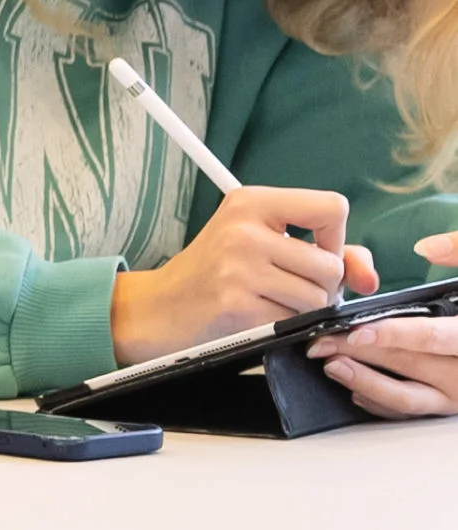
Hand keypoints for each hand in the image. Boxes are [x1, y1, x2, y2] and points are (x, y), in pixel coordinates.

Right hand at [110, 185, 373, 365]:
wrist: (162, 305)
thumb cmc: (218, 271)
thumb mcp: (265, 242)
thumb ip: (328, 249)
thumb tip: (368, 276)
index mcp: (252, 201)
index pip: (332, 207)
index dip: (335, 237)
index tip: (314, 251)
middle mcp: (244, 228)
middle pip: (331, 265)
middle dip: (321, 285)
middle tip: (286, 286)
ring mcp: (239, 267)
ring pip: (319, 297)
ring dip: (305, 310)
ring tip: (272, 302)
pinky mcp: (237, 304)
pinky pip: (295, 322)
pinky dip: (286, 327)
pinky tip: (259, 317)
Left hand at [310, 229, 457, 415]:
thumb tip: (426, 248)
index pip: (430, 337)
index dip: (392, 334)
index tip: (355, 332)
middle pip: (407, 364)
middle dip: (361, 354)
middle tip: (320, 343)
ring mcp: (455, 393)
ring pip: (407, 398)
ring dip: (365, 383)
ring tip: (331, 366)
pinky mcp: (444, 405)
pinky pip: (409, 411)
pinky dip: (379, 401)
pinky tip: (352, 388)